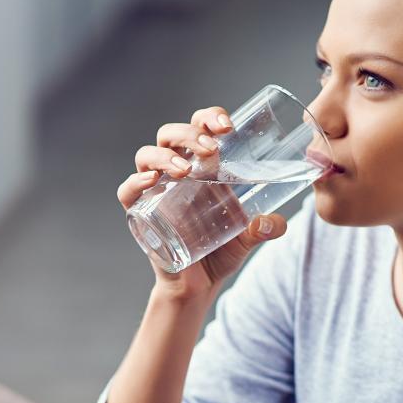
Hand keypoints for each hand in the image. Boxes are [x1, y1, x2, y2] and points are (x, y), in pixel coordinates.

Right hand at [118, 106, 287, 300]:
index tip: (227, 126)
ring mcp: (154, 191)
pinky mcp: (140, 213)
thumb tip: (274, 223)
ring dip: (165, 155)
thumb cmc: (221, 251)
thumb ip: (265, 228)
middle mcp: (175, 172)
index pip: (199, 127)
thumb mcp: (248, 237)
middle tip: (211, 149)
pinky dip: (135, 182)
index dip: (209, 117)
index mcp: (202, 166)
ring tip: (185, 169)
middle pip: (170, 134)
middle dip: (189, 133)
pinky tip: (151, 182)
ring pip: (147, 155)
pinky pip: (127, 191)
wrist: (198, 285)